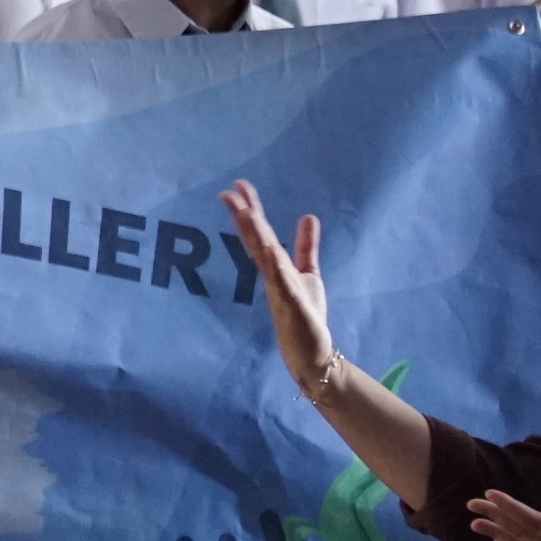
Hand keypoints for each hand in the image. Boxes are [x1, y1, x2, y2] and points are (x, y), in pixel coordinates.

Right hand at [220, 181, 336, 395]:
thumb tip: (307, 216)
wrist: (312, 355)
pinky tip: (268, 249)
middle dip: (244, 216)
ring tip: (245, 213)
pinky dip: (274, 265)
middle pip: (256, 241)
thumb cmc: (307, 316)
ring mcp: (279, 289)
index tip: (239, 186)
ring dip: (253, 236)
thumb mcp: (308, 275)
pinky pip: (281, 281)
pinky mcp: (291, 305)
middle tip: (228, 192)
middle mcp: (272, 276)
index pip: (260, 233)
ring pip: (264, 257)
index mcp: (275, 267)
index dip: (250, 209)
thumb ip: (306, 247)